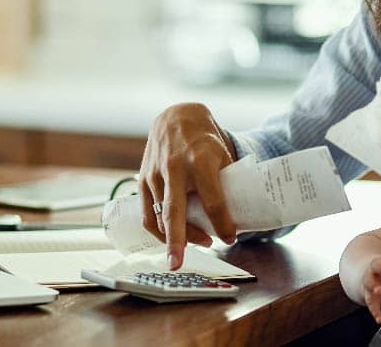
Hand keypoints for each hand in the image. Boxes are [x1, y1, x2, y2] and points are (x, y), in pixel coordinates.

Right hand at [139, 103, 237, 268]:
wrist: (176, 117)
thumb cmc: (204, 140)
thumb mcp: (223, 154)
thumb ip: (227, 183)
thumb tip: (238, 217)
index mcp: (199, 160)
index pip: (212, 199)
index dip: (222, 222)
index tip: (231, 237)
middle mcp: (174, 167)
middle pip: (175, 210)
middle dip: (177, 240)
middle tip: (178, 264)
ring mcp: (155, 173)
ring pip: (160, 216)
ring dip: (175, 237)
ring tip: (193, 246)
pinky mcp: (143, 179)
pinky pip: (147, 213)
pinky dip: (158, 230)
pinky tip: (171, 239)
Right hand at [362, 241, 380, 322]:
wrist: (371, 278)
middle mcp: (379, 268)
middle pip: (377, 264)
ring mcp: (372, 281)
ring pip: (370, 282)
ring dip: (374, 286)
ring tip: (378, 290)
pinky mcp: (369, 295)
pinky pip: (370, 303)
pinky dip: (374, 311)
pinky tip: (379, 319)